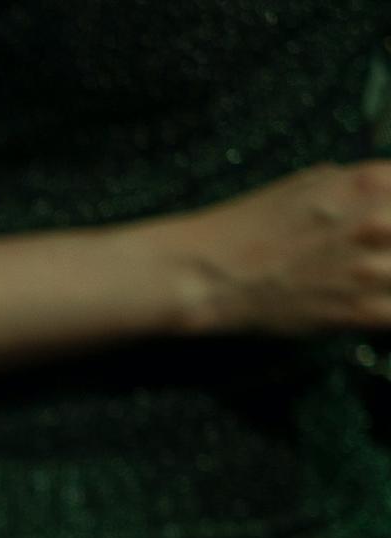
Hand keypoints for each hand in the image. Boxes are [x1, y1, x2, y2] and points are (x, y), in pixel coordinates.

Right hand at [156, 160, 390, 336]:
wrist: (210, 273)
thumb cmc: (254, 224)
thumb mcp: (319, 181)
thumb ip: (371, 187)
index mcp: (375, 182)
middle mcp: (382, 222)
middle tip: (386, 253)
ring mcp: (374, 270)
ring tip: (378, 275)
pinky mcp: (361, 311)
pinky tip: (379, 301)